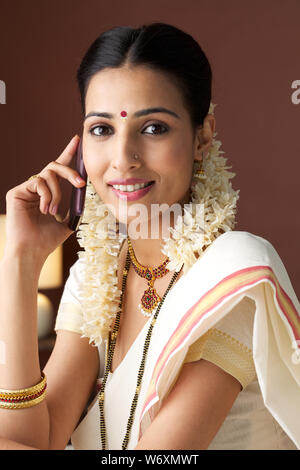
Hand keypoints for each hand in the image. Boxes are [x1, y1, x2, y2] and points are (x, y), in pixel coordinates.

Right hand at [4, 135, 85, 264]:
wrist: (33, 251)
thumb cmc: (47, 240)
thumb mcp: (68, 222)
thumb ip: (75, 206)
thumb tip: (85, 193)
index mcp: (47, 193)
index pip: (58, 169)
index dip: (68, 154)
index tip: (77, 140)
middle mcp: (36, 189)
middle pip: (55, 166)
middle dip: (71, 172)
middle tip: (81, 183)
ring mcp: (25, 189)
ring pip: (48, 175)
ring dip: (57, 192)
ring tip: (53, 211)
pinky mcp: (17, 192)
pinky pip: (38, 182)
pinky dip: (46, 195)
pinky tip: (44, 210)